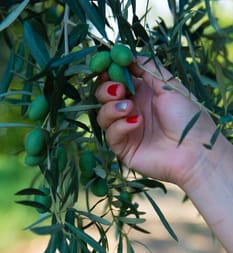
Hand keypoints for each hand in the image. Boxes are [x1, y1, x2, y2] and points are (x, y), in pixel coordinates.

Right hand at [95, 58, 219, 188]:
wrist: (195, 152)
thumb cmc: (188, 118)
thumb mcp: (170, 86)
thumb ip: (148, 68)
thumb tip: (128, 55)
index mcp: (142, 93)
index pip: (116, 79)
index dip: (108, 70)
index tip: (105, 63)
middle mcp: (132, 110)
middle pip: (104, 96)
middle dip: (106, 89)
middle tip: (119, 90)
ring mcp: (126, 129)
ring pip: (103, 114)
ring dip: (111, 108)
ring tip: (129, 107)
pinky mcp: (123, 147)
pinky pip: (111, 134)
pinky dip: (120, 126)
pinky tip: (137, 123)